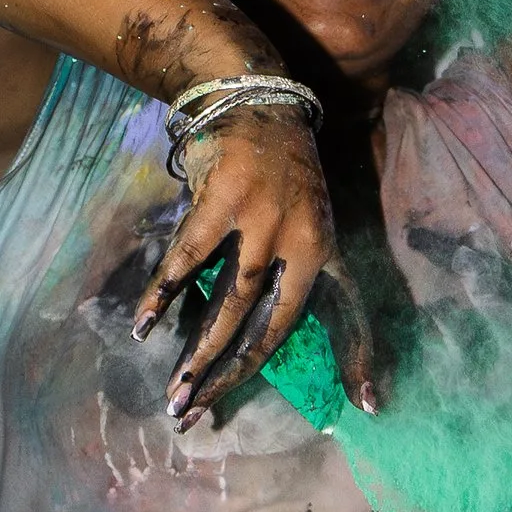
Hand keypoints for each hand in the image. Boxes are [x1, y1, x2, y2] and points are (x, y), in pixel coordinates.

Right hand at [136, 105, 378, 424]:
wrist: (259, 100)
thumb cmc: (279, 170)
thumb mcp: (306, 218)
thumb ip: (291, 268)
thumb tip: (258, 324)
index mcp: (328, 250)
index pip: (353, 313)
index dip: (361, 358)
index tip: (366, 405)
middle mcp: (304, 243)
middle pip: (271, 327)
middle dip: (232, 376)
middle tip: (197, 411)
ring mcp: (264, 222)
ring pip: (231, 304)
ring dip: (199, 352)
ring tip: (174, 389)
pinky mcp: (224, 200)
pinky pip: (188, 259)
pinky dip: (164, 293)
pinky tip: (145, 324)